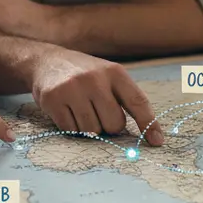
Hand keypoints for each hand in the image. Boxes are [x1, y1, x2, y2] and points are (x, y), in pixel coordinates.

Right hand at [30, 48, 164, 145]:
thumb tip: (147, 134)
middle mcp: (94, 79)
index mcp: (114, 72)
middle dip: (108, 125)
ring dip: (88, 127)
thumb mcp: (107, 75)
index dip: (149, 124)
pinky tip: (67, 111)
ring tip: (80, 109)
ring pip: (92, 131)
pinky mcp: (53, 99)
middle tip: (97, 112)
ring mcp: (72, 89)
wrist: (46, 61)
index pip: (138, 102)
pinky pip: (71, 130)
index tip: (157, 142)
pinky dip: (71, 127)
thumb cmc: (84, 74)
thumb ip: (125, 98)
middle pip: (114, 124)